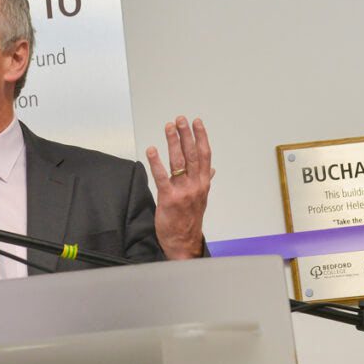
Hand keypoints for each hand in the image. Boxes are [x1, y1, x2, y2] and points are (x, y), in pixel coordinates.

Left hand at [145, 117, 213, 258]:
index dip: (201, 137)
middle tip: (180, 119)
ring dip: (173, 142)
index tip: (197, 123)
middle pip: (192, 154)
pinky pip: (162, 177)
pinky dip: (156, 162)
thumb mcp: (201, 199)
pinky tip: (152, 150)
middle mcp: (195, 185)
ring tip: (168, 128)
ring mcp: (183, 192)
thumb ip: (204, 181)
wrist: (183, 243)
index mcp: (203, 184)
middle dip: (186, 134)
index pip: (204, 155)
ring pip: (179, 162)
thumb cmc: (189, 221)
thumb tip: (211, 169)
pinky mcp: (169, 199)